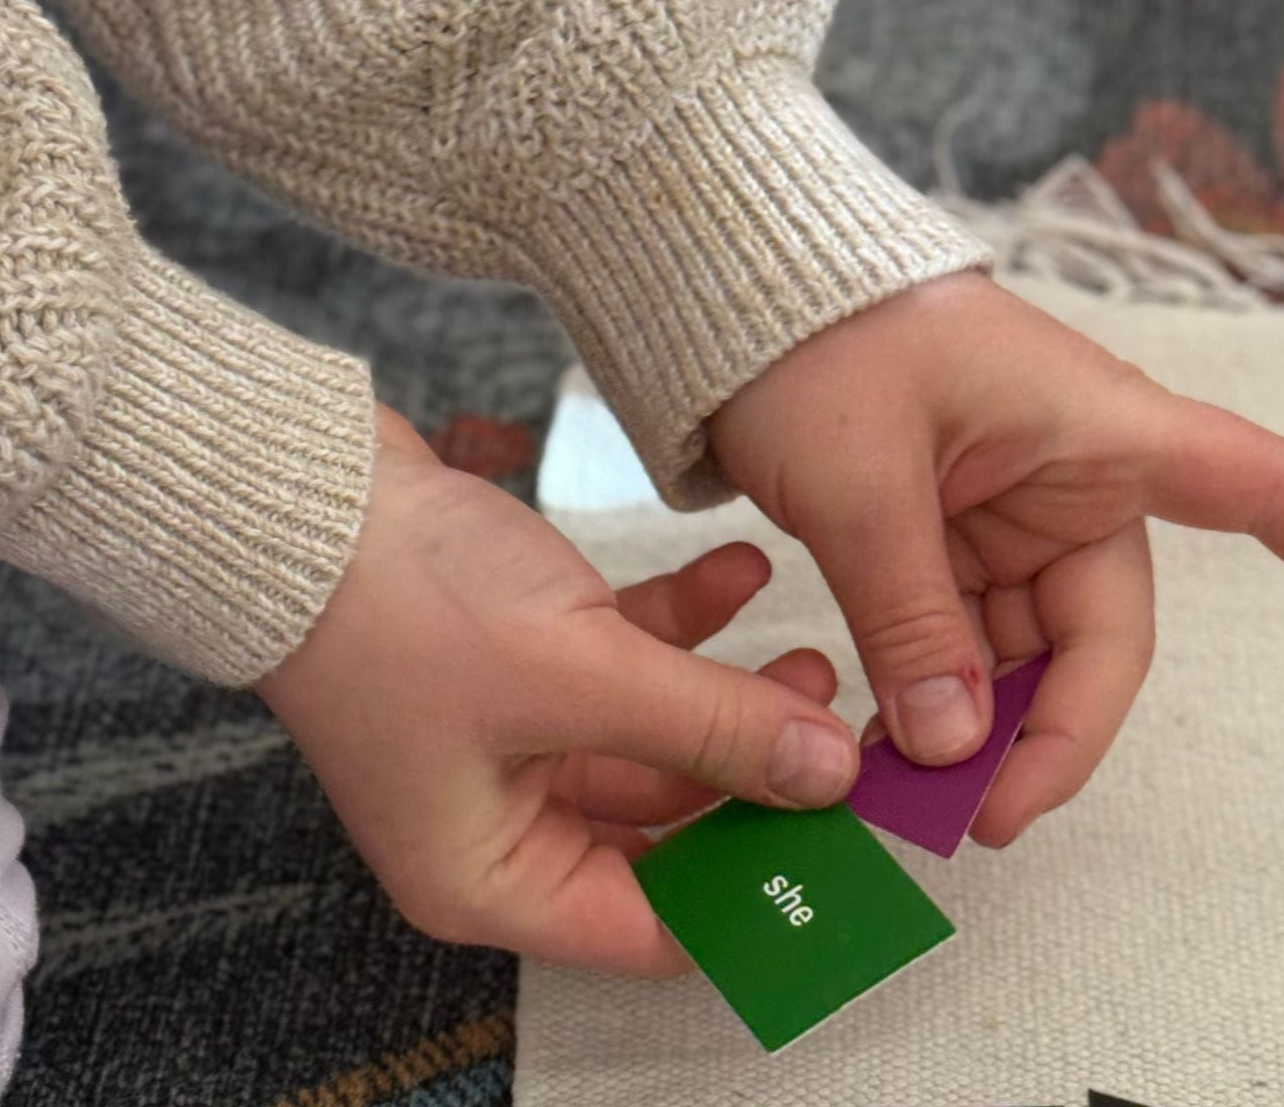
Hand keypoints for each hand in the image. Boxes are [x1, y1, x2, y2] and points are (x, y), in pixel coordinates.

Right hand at [258, 407, 852, 975]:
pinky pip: (625, 667)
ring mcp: (513, 744)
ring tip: (811, 656)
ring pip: (658, 741)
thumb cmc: (401, 607)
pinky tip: (739, 576)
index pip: (659, 930)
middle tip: (842, 739)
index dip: (759, 892)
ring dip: (733, 699)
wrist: (302, 487)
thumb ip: (715, 729)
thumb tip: (827, 775)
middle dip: (761, 780)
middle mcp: (503, 826)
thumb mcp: (580, 677)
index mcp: (495, 878)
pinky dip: (681, 629)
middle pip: (671, 833)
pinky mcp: (522, 668)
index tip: (846, 846)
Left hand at [709, 272, 1283, 846]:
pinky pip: (966, 642)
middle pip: (1103, 639)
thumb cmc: (816, 343)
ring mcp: (1009, 516)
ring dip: (980, 731)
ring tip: (909, 800)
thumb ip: (912, 620)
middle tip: (980, 820)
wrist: (744, 301)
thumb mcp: (863, 485)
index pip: (1258, 485)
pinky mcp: (950, 540)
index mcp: (1096, 429)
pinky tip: (887, 751)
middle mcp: (1072, 479)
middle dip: (1051, 735)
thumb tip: (954, 751)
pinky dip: (935, 699)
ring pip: (1029, 657)